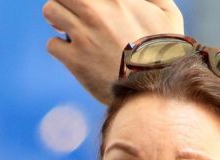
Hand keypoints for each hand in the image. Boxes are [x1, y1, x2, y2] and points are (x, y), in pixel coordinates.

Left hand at [42, 0, 183, 103]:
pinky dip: (60, 49)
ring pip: (50, 10)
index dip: (85, 1)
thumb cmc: (165, 53)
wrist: (155, 91)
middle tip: (74, 14)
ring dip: (57, 20)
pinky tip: (74, 55)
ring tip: (70, 32)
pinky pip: (52, 45)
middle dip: (66, 2)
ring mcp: (84, 35)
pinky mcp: (76, 60)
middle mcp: (96, 11)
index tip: (89, 8)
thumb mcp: (169, 15)